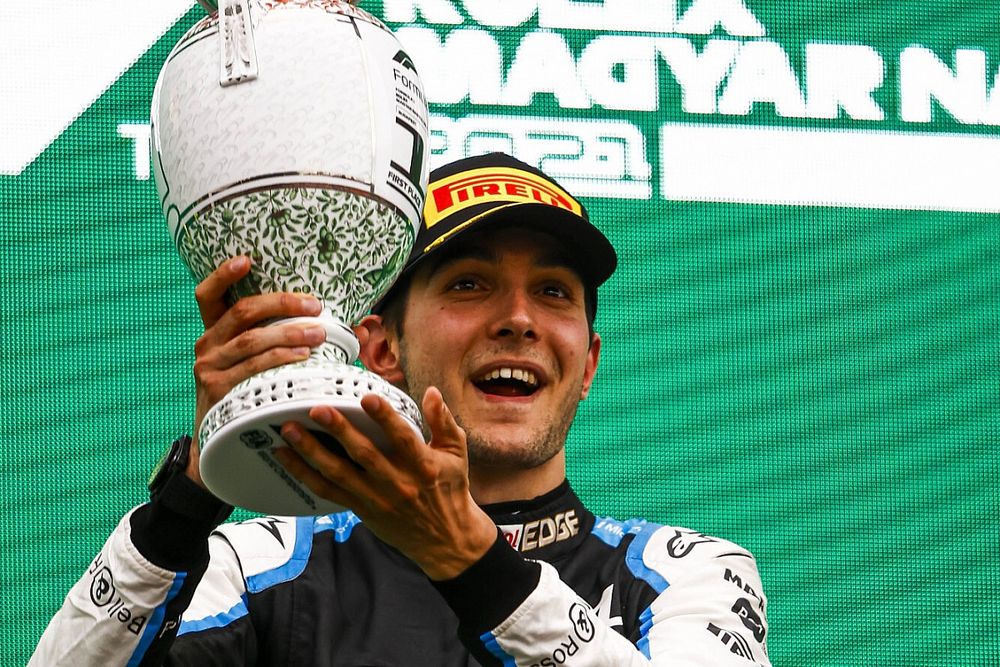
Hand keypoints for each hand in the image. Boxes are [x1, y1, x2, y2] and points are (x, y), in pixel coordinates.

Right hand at [187, 256, 326, 486]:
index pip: (208, 295)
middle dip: (281, 304)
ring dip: (289, 333)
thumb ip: (282, 339)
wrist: (221, 443)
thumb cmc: (252, 394)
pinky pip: (253, 369)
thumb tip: (351, 327)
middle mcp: (207, 346)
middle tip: (315, 305)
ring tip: (319, 334)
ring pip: (251, 340)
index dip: (223, 274)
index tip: (247, 259)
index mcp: (214, 332)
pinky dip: (280, 360)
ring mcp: (209, 369)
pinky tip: (303, 358)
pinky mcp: (218, 391)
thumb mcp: (255, 364)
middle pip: (241, 312)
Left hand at [274, 387, 497, 579]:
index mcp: (423, 466)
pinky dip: (304, 475)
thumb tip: (430, 392)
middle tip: (317, 410)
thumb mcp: (456, 453)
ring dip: (311, 452)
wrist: (446, 540)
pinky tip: (285, 457)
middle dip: (339, 431)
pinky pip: (328, 492)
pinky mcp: (361, 510)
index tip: (367, 397)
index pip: (403, 438)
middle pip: (364, 455)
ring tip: (289, 432)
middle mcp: (398, 483)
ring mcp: (376, 499)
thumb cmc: (450, 489)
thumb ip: (443, 422)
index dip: (385, 418)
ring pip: (338, 474)